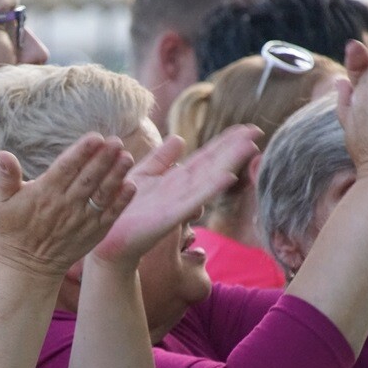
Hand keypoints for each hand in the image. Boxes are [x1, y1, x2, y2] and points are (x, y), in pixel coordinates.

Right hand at [0, 133, 135, 278]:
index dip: (81, 152)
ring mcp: (81, 220)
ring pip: (101, 194)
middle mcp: (65, 206)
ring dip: (116, 176)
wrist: (27, 266)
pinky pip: (109, 215)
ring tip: (127, 158)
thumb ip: (6, 177)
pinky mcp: (93, 233)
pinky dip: (121, 202)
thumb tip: (2, 154)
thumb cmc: (13, 228)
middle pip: (88, 178)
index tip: (95, 137)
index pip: (65, 168)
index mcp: (44, 193)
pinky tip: (132, 186)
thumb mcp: (2, 202)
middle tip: (117, 141)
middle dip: (103, 159)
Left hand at [93, 126, 260, 266]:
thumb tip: (180, 138)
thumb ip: (161, 159)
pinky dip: (210, 189)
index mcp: (176, 180)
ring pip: (208, 179)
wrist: (110, 239)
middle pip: (212, 165)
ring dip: (229, 163)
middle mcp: (182, 190)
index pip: (205, 157)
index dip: (225, 142)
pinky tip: (228, 177)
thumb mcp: (142, 176)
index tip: (246, 128)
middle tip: (256, 131)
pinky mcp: (170, 217)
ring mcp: (179, 203)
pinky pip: (193, 200)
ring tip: (249, 146)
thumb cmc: (124, 209)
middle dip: (233, 149)